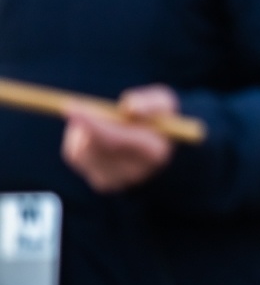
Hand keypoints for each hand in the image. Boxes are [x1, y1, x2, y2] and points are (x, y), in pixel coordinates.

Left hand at [60, 85, 178, 192]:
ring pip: (83, 151)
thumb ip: (150, 103)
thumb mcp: (163, 102)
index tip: (72, 107)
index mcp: (154, 153)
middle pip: (97, 147)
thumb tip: (130, 108)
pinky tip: (94, 134)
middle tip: (74, 107)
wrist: (156, 143)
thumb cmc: (157, 118)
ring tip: (100, 120)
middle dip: (84, 124)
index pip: (117, 139)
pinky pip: (76, 156)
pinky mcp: (100, 182)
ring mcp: (117, 180)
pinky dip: (78, 139)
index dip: (93, 123)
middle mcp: (136, 172)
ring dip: (83, 130)